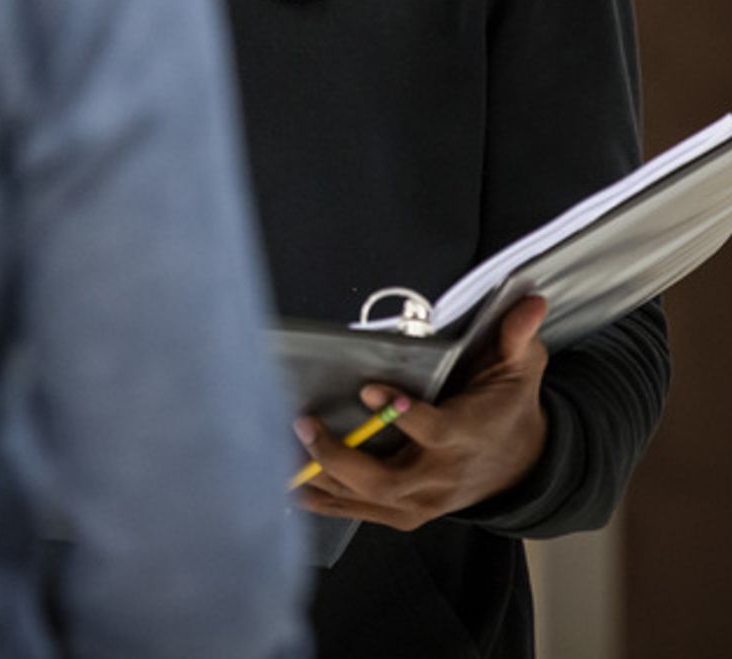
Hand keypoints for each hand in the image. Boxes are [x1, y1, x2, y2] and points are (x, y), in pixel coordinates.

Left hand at [292, 296, 549, 531]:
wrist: (523, 465)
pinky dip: (329, 503)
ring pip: (370, 500)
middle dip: (342, 457)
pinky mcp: (409, 512)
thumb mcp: (521, 368)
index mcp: (468, 435)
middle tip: (304, 424)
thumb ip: (517, 337)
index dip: (402, 414)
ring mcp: (425, 500)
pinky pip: (365, 512)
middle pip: (389, 480)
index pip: (433, 431)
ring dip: (325, 481)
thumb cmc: (509, 408)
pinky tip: (293, 488)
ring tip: (283, 456)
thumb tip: (531, 302)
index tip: (368, 388)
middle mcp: (443, 475)